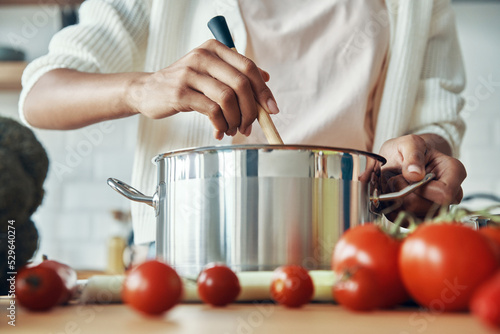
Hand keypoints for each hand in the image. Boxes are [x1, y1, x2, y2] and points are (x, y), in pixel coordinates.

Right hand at [126, 39, 278, 139]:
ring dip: (236, 119)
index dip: (264, 90)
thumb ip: (236, 73)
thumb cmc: (185, 83)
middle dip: (251, 110)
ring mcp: (190, 74)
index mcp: (215, 49)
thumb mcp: (211, 72)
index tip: (272, 109)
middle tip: (250, 126)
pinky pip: (212, 111)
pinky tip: (219, 130)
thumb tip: (266, 79)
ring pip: (227, 99)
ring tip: (233, 129)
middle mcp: (203, 56)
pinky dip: (221, 125)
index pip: (248, 67)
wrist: (149, 90)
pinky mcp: (180, 93)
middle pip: (241, 84)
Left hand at [378, 134, 466, 217]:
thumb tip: (415, 174)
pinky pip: (406, 222)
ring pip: (416, 217)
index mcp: (454, 172)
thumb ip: (413, 155)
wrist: (397, 158)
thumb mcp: (408, 143)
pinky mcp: (422, 216)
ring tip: (395, 185)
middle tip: (396, 179)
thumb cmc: (406, 150)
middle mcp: (451, 194)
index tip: (407, 176)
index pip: (444, 194)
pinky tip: (392, 196)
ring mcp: (437, 207)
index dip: (421, 189)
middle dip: (405, 194)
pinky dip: (393, 210)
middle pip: (428, 208)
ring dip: (398, 202)